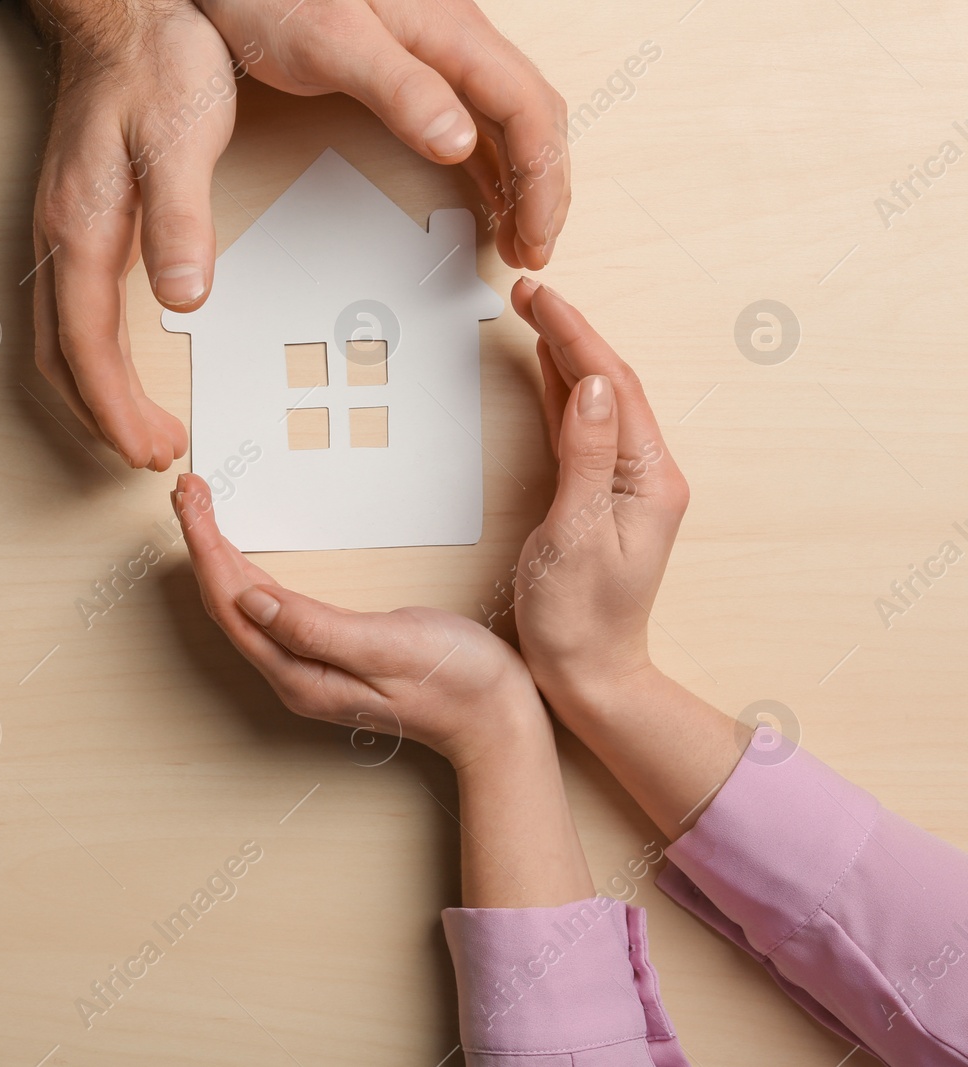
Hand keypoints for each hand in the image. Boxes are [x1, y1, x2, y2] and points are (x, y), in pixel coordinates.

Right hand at [30, 0, 233, 469]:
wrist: (124, 9)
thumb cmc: (155, 61)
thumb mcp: (182, 135)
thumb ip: (182, 219)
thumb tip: (184, 299)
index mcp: (81, 228)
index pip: (87, 348)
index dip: (116, 409)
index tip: (149, 448)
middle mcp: (58, 237)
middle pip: (61, 358)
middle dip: (102, 417)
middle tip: (150, 453)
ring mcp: (60, 231)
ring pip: (58, 339)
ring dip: (94, 392)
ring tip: (138, 425)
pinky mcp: (75, 221)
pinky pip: (69, 311)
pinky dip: (92, 356)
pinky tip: (121, 360)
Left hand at [173, 473, 541, 768]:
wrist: (495, 716)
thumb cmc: (455, 681)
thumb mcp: (386, 645)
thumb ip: (315, 628)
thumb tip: (252, 601)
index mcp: (301, 676)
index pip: (232, 604)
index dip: (205, 548)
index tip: (192, 501)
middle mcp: (294, 676)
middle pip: (227, 603)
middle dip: (202, 543)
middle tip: (188, 491)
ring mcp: (307, 668)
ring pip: (243, 606)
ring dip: (218, 555)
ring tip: (201, 509)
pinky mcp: (325, 655)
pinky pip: (267, 611)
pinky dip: (246, 572)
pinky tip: (239, 556)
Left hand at [190, 0, 569, 268]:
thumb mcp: (333, 43)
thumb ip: (398, 90)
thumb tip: (458, 141)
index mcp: (450, 31)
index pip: (528, 109)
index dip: (542, 178)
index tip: (535, 236)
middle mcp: (456, 36)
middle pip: (532, 115)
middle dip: (544, 187)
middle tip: (534, 250)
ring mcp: (439, 50)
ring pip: (508, 119)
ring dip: (522, 179)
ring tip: (518, 237)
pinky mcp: (414, 63)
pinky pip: (476, 117)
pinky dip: (491, 162)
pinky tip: (487, 194)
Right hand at [507, 279, 690, 719]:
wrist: (589, 676)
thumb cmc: (580, 619)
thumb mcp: (577, 533)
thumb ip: (588, 454)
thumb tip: (593, 385)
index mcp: (650, 478)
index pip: (614, 386)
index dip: (574, 335)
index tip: (539, 299)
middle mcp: (647, 475)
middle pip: (611, 384)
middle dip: (570, 333)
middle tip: (529, 294)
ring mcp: (626, 486)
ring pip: (598, 401)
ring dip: (566, 356)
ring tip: (535, 316)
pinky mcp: (601, 498)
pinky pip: (584, 430)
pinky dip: (562, 394)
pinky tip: (546, 372)